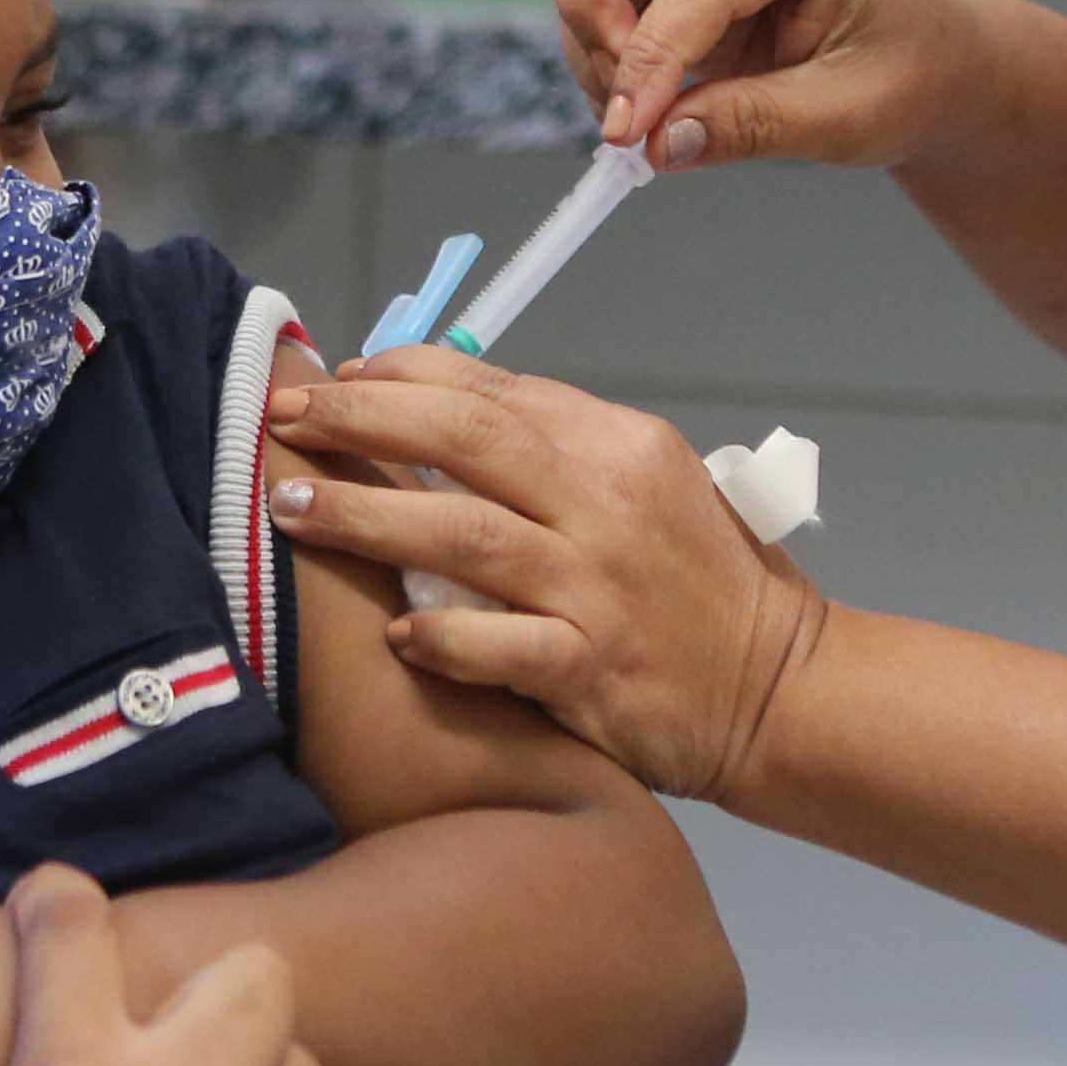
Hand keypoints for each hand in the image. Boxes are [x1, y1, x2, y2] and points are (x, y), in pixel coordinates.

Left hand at [264, 349, 831, 803]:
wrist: (781, 689)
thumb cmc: (702, 585)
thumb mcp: (648, 486)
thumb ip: (558, 453)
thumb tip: (438, 417)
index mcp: (618, 442)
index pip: (492, 386)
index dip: (402, 377)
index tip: (339, 381)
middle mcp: (604, 500)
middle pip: (461, 436)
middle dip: (360, 420)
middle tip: (285, 423)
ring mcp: (595, 583)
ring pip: (459, 529)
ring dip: (365, 513)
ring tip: (291, 506)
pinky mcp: (590, 665)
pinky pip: (495, 644)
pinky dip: (439, 635)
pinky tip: (390, 634)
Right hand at [559, 0, 989, 174]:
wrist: (936, 66)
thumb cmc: (912, 75)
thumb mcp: (846, 115)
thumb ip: (750, 125)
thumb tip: (658, 143)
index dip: (652, 53)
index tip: (629, 128)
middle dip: (598, 10)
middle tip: (623, 99)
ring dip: (594, 28)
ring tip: (637, 108)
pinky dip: (605, 38)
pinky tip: (644, 92)